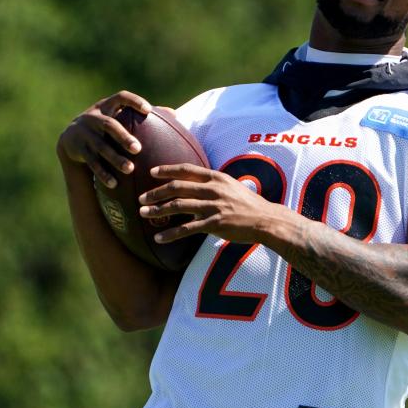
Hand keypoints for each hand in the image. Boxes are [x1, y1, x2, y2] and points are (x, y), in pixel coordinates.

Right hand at [57, 91, 151, 187]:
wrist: (70, 139)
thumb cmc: (107, 127)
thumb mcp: (119, 116)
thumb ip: (142, 115)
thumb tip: (175, 114)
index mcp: (106, 106)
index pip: (120, 97)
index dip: (133, 102)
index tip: (148, 110)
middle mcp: (93, 117)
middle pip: (109, 125)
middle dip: (123, 137)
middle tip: (138, 149)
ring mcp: (84, 133)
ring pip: (100, 146)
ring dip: (115, 158)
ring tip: (130, 169)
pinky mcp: (78, 149)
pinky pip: (91, 162)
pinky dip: (103, 173)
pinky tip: (114, 184)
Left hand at [138, 163, 284, 243]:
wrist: (266, 220)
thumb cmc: (250, 204)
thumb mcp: (232, 186)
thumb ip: (214, 185)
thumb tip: (196, 185)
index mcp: (217, 178)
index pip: (187, 169)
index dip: (167, 170)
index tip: (152, 172)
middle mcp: (213, 190)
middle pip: (177, 187)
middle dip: (156, 192)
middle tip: (141, 198)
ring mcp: (214, 206)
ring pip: (178, 206)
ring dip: (158, 210)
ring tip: (144, 214)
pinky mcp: (215, 224)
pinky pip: (188, 228)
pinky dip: (171, 234)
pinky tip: (159, 238)